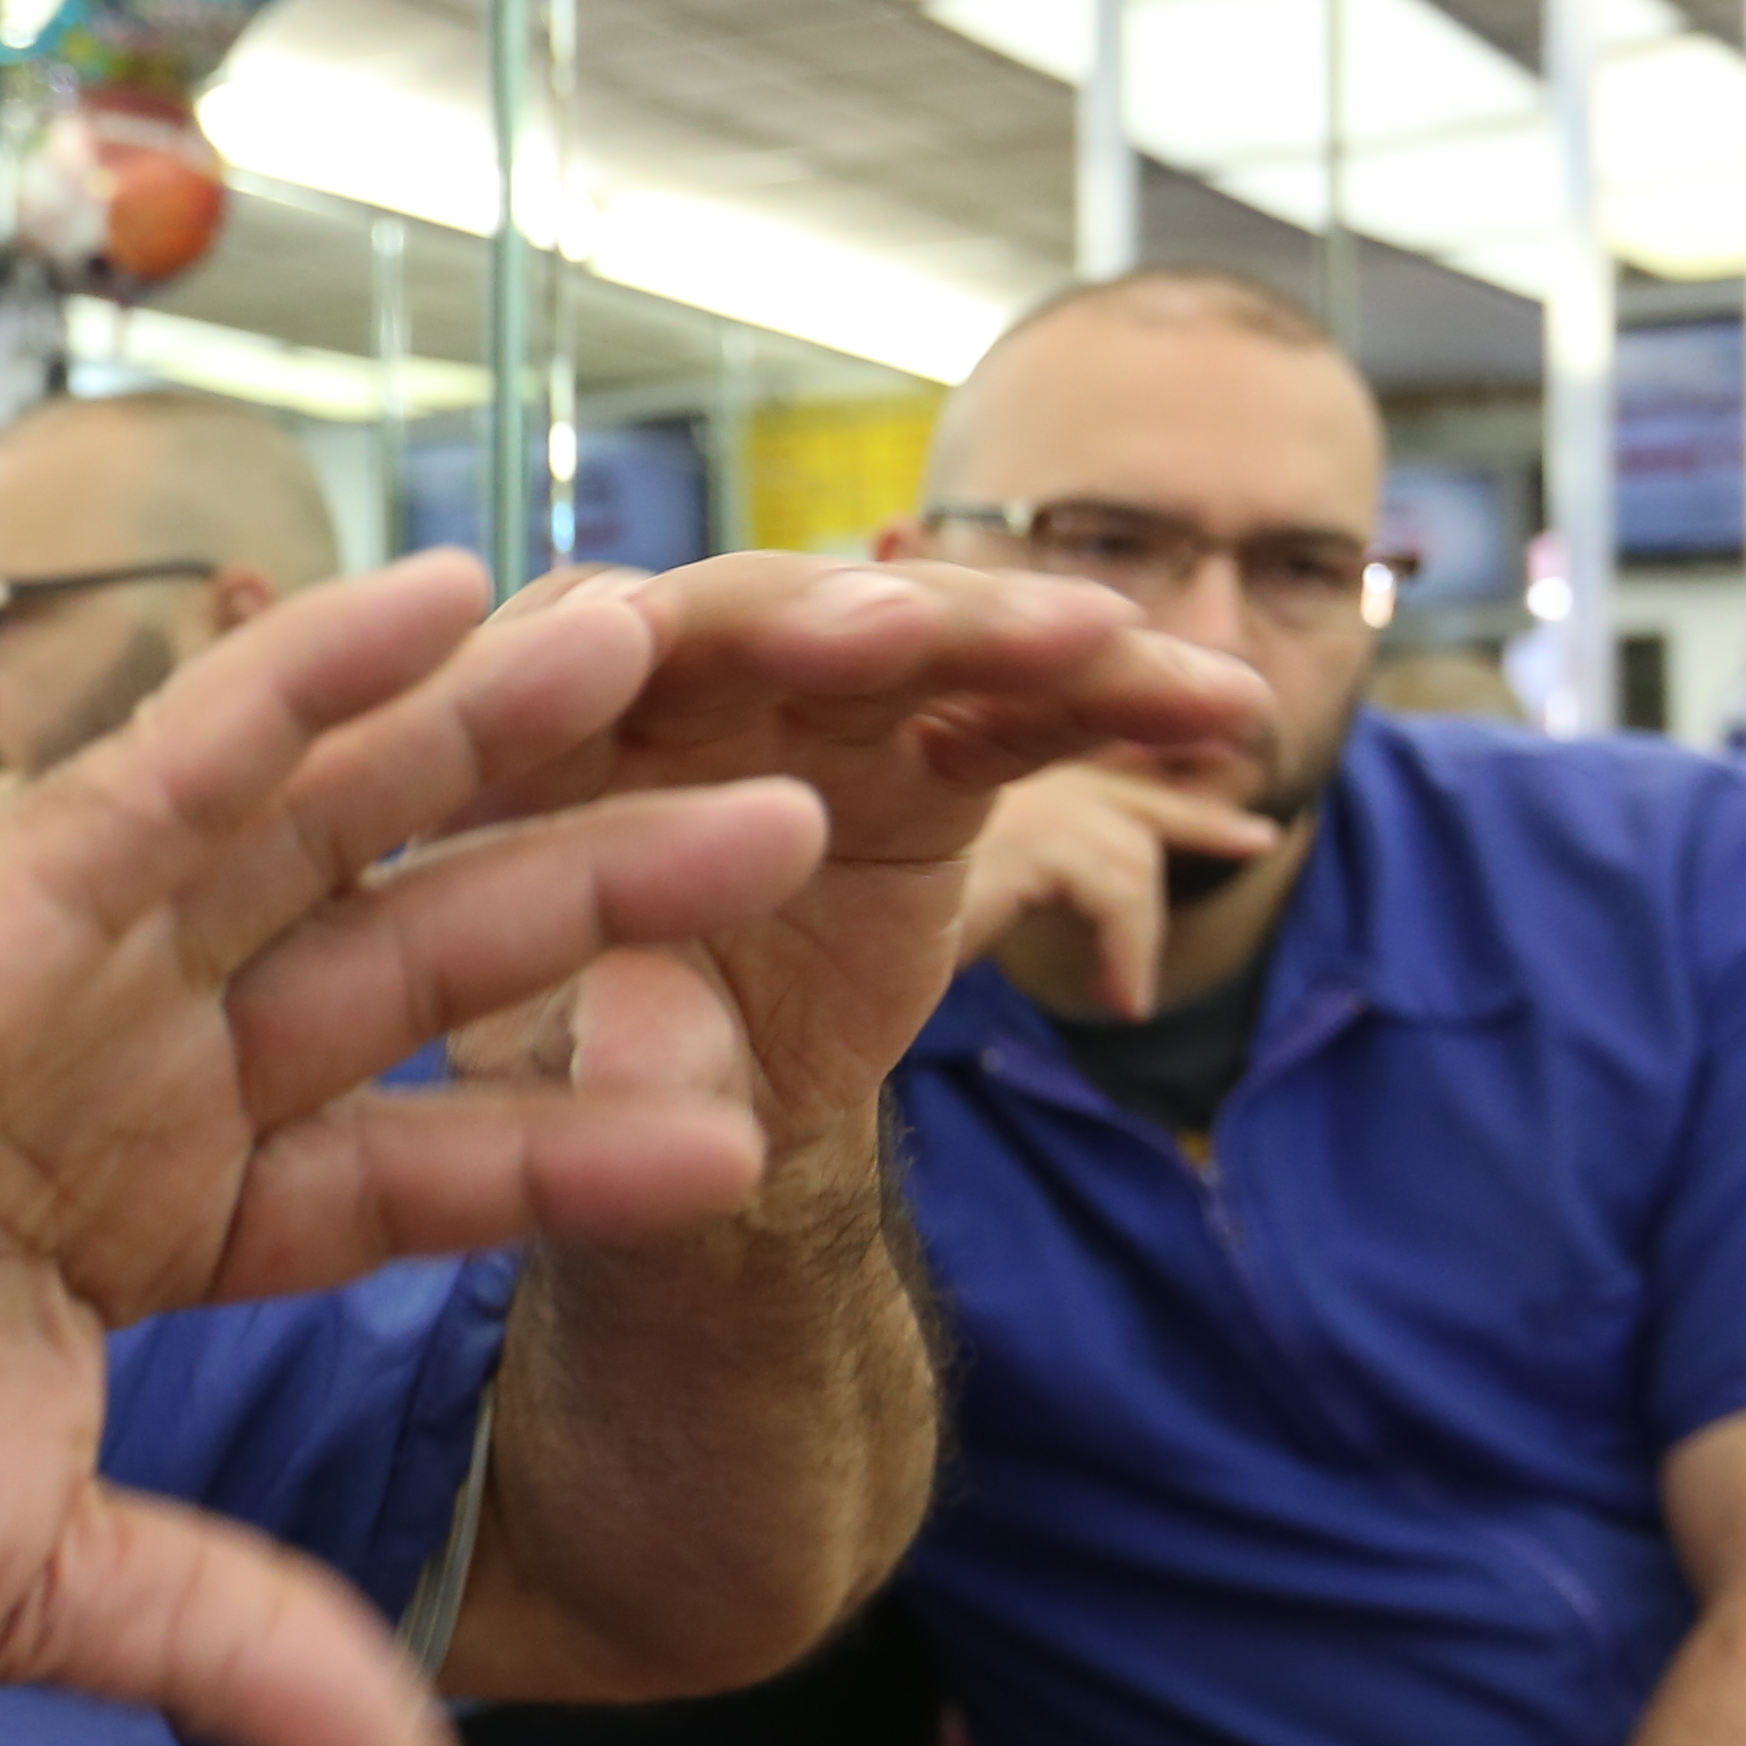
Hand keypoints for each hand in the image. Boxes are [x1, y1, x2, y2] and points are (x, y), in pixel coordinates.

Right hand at [0, 555, 830, 1745]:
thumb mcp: (58, 1589)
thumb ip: (254, 1647)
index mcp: (138, 1216)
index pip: (408, 1168)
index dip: (571, 1149)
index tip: (749, 1132)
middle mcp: (119, 1075)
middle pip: (406, 964)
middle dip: (590, 892)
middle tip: (782, 817)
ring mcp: (60, 983)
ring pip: (320, 836)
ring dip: (487, 741)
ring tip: (651, 640)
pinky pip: (175, 770)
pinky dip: (306, 678)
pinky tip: (441, 593)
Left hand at [457, 559, 1268, 1181]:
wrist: (710, 1126)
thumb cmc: (598, 1090)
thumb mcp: (575, 1099)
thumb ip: (608, 1056)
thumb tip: (637, 1041)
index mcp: (526, 747)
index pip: (550, 664)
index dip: (596, 648)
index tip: (639, 637)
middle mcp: (664, 692)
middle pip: (740, 618)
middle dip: (820, 621)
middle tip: (899, 633)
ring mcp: (803, 709)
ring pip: (901, 641)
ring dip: (1004, 633)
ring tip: (1109, 644)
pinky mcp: (919, 750)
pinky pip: (1017, 710)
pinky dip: (1111, 704)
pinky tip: (1218, 706)